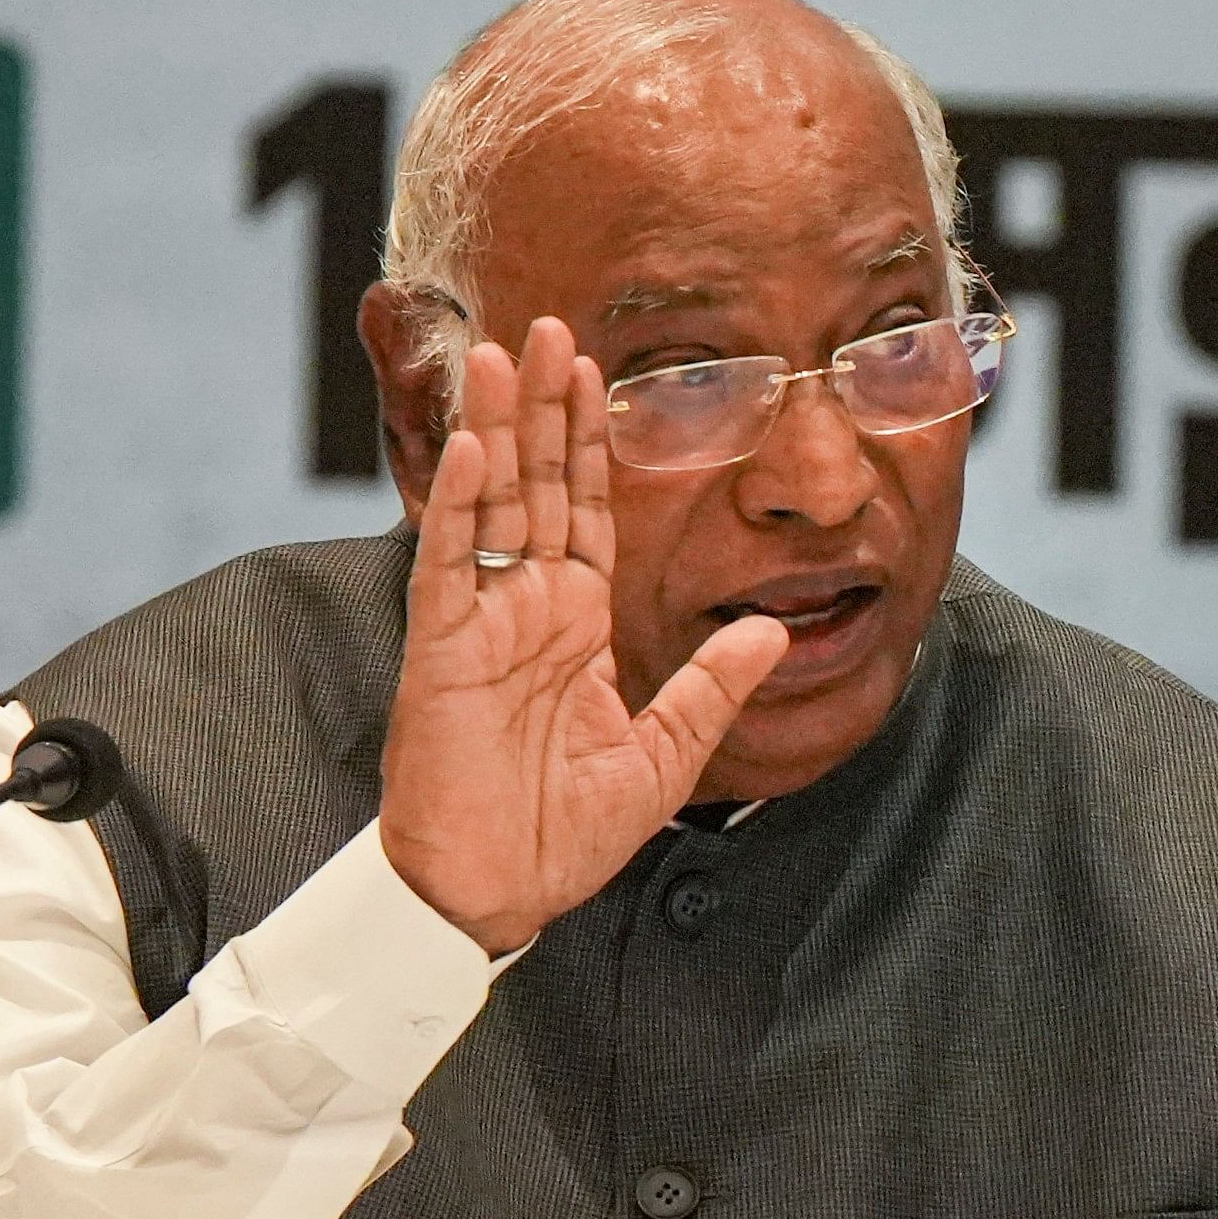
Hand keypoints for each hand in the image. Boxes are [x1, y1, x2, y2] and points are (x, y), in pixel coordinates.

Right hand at [377, 318, 787, 955]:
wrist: (497, 891)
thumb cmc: (562, 832)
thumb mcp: (667, 755)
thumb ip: (713, 686)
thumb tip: (773, 630)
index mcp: (575, 626)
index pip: (582, 511)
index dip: (586, 443)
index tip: (596, 373)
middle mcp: (525, 609)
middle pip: (533, 485)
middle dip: (540, 407)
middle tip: (545, 327)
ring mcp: (480, 624)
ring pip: (486, 504)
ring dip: (495, 428)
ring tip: (499, 354)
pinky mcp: (443, 652)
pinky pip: (449, 565)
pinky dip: (460, 506)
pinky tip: (475, 449)